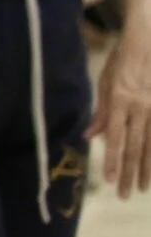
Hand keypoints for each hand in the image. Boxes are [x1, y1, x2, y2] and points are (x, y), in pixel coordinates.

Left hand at [91, 35, 150, 199]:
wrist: (149, 40)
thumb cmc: (123, 61)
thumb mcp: (105, 82)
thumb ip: (101, 111)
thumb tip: (92, 136)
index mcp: (120, 101)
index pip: (116, 138)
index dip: (114, 160)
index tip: (111, 180)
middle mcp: (140, 107)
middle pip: (135, 147)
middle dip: (130, 173)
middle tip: (126, 195)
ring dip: (148, 169)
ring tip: (143, 188)